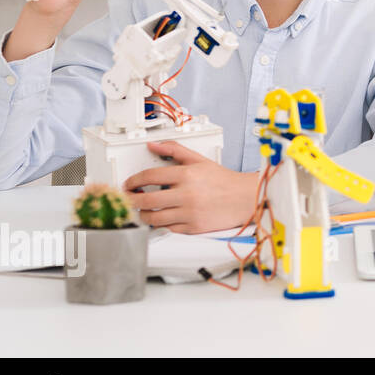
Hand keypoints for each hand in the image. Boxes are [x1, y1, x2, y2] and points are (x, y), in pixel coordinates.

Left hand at [121, 141, 259, 233]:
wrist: (245, 198)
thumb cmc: (224, 181)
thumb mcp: (200, 160)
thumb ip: (175, 150)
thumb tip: (154, 145)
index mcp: (187, 175)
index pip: (150, 176)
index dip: (134, 180)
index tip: (129, 183)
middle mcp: (187, 194)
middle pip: (146, 200)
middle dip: (132, 200)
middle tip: (129, 199)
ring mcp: (189, 212)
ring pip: (154, 218)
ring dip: (143, 215)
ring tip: (144, 211)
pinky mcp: (193, 227)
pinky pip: (168, 229)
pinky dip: (161, 225)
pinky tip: (162, 218)